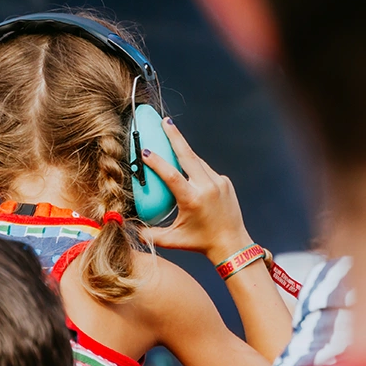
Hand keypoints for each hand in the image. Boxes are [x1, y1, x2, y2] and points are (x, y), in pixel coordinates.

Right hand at [140, 118, 254, 264]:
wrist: (233, 244)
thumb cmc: (200, 243)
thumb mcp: (173, 240)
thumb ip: (150, 235)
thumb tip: (132, 227)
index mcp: (192, 200)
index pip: (171, 175)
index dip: (157, 162)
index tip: (145, 151)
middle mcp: (207, 187)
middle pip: (188, 155)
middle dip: (175, 136)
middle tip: (165, 121)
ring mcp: (218, 182)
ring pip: (197, 161)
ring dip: (183, 150)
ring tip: (170, 136)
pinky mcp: (225, 182)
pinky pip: (206, 169)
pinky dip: (195, 166)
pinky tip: (185, 165)